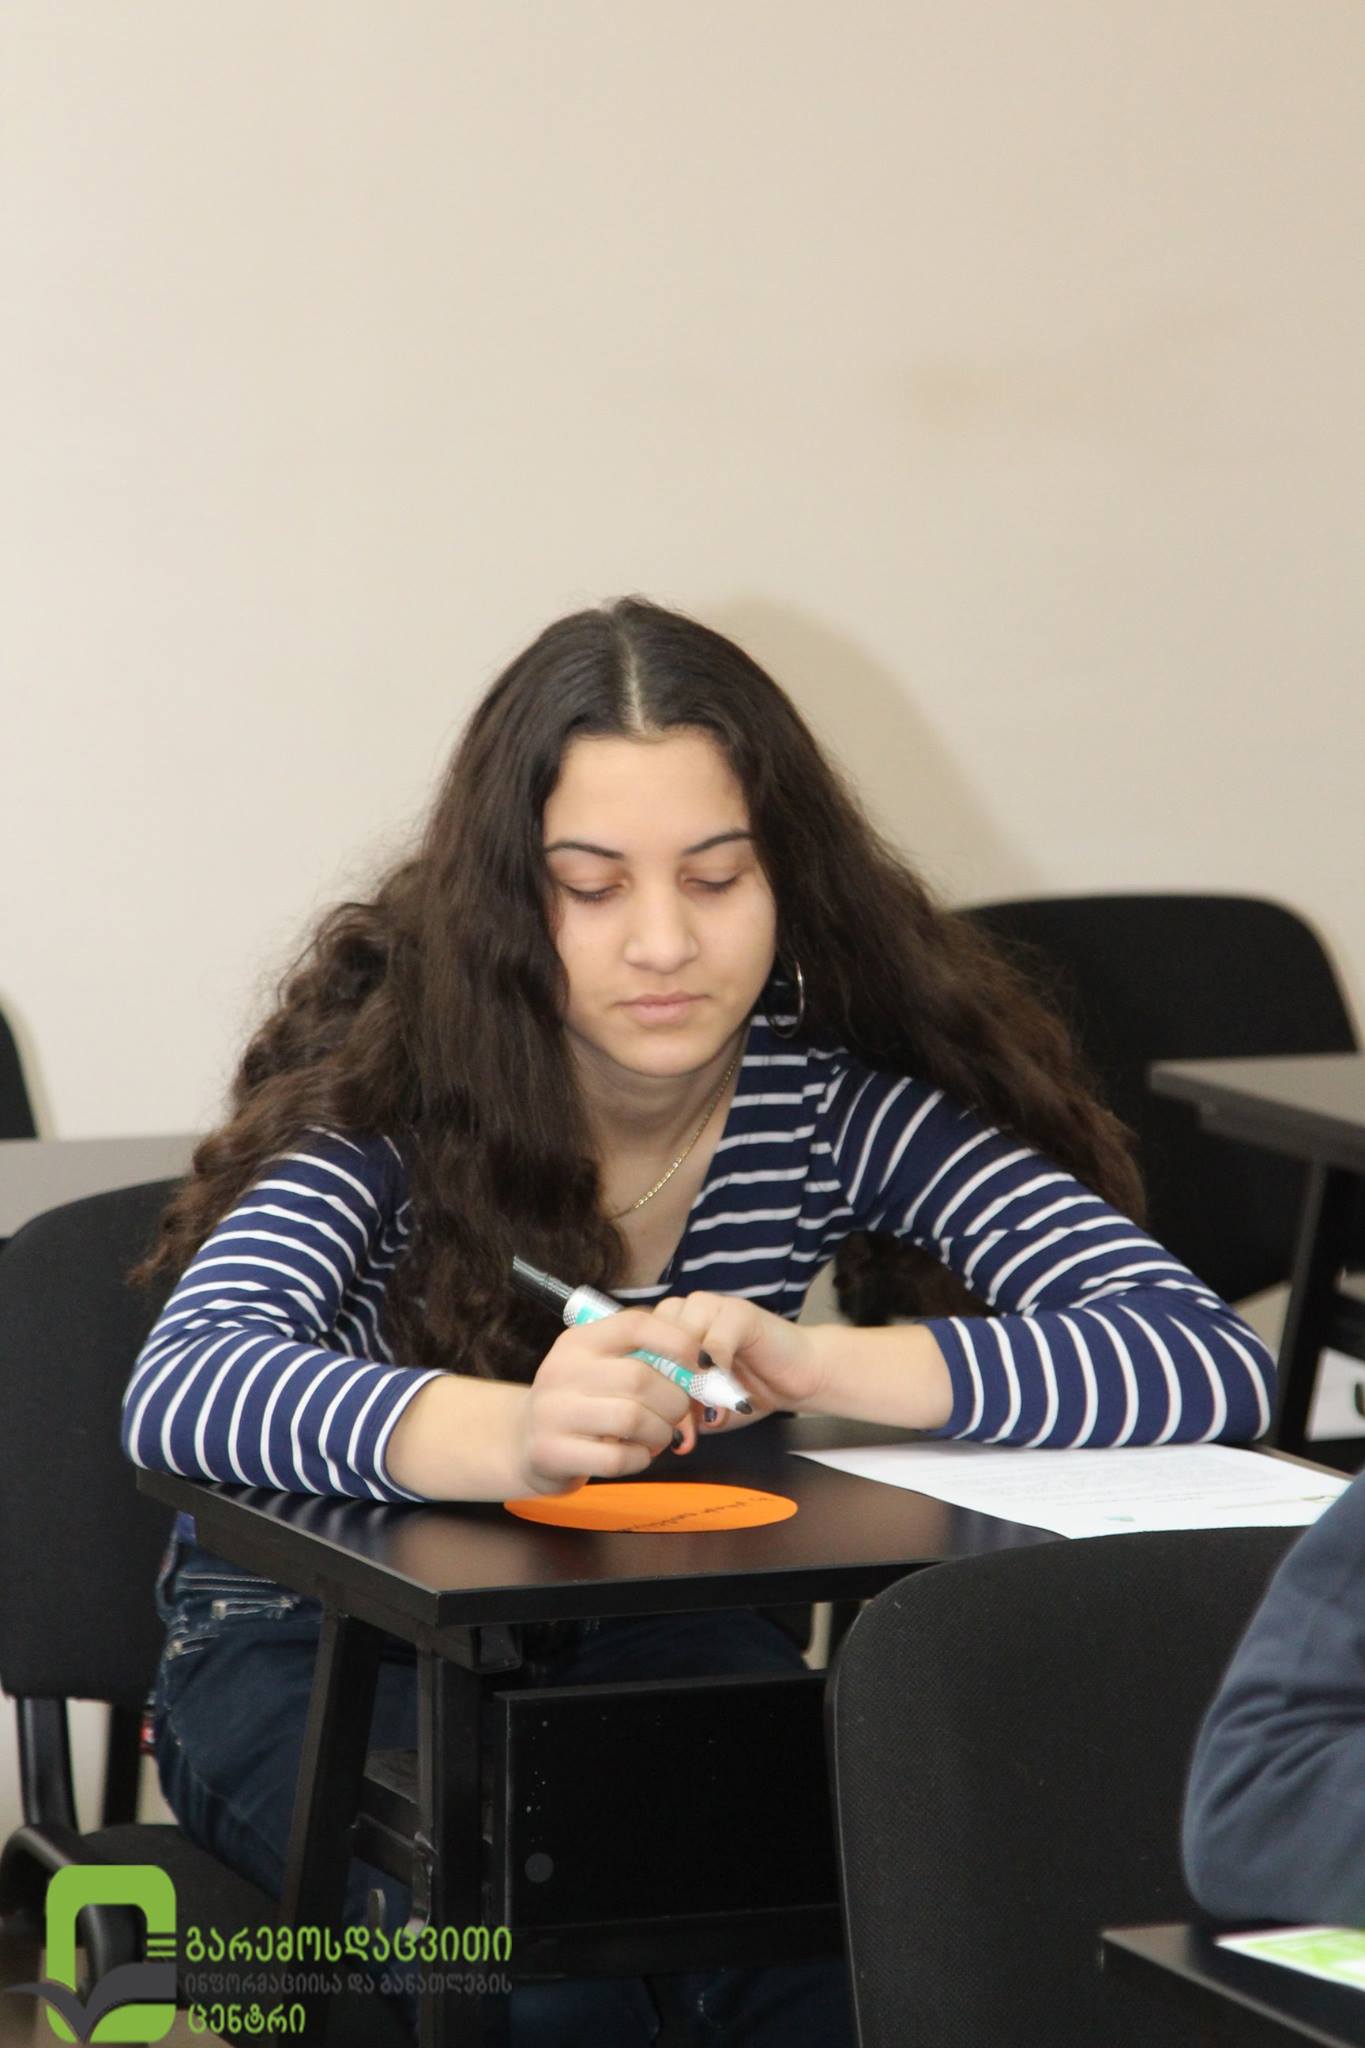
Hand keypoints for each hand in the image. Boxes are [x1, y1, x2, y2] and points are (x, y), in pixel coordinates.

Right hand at [516, 1309, 696, 1494]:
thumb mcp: (600, 1366)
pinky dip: (640, 1458)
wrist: (525, 1441)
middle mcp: (561, 1369)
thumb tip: (703, 1366)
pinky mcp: (551, 1452)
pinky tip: (638, 1454)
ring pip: (633, 1418)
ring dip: (660, 1431)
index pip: (634, 1325)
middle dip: (674, 1400)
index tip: (702, 1364)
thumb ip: (643, 1358)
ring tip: (659, 1435)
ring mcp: (553, 1412)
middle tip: (679, 1414)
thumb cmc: (582, 1401)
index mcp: (578, 1340)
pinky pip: (617, 1457)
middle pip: (640, 1378)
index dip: (677, 1341)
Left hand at [652, 1292, 828, 1438]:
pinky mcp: (737, 1311)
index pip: (638, 1356)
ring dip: (692, 1385)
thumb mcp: (705, 1410)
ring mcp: (709, 1307)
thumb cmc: (748, 1392)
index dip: (647, 1396)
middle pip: (655, 1350)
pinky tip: (727, 1395)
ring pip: (681, 1344)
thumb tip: (656, 1437)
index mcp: (667, 1331)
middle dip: (668, 1394)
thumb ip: (681, 1415)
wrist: (800, 1378)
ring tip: (707, 1412)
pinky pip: (714, 1345)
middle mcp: (682, 1313)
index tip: (662, 1432)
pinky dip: (718, 1377)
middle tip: (684, 1429)